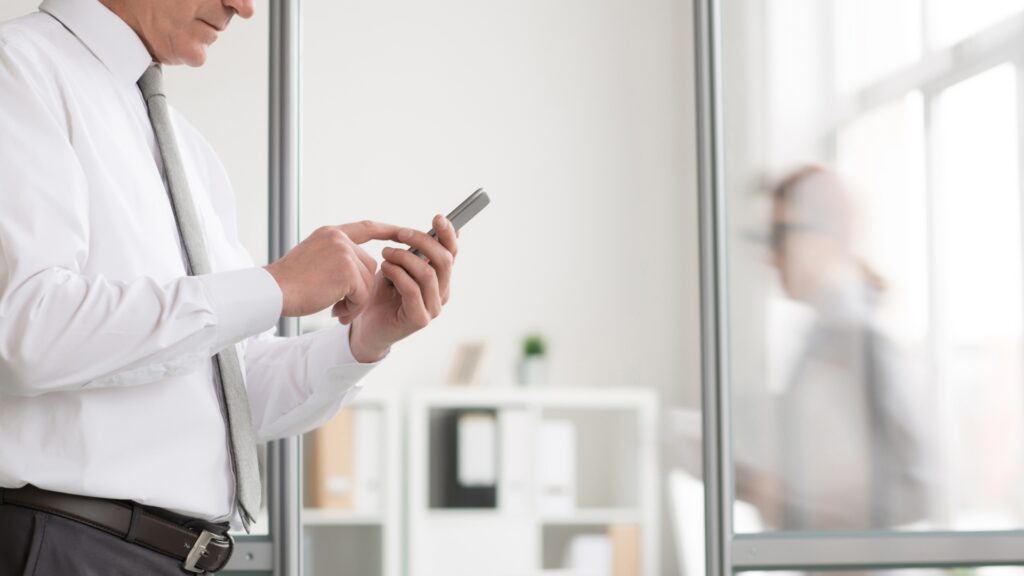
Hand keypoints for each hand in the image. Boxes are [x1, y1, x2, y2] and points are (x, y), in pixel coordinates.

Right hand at [264, 221, 402, 317]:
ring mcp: (344, 253)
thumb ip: (338, 258)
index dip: (387, 231)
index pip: (367, 227)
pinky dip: (353, 308)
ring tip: (334, 308)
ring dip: (355, 301)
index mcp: (331, 234)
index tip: (404, 233)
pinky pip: (364, 295)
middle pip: (370, 266)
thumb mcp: (313, 260)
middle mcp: (339, 239)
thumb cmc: (289, 284)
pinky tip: (335, 311)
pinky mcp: (347, 271)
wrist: (272, 292)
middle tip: (340, 306)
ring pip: (368, 282)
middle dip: (360, 290)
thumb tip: (366, 271)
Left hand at [346, 214, 458, 361]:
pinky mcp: (419, 320)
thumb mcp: (399, 266)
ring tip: (386, 253)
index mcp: (440, 278)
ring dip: (404, 258)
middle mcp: (442, 293)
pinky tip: (384, 269)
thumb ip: (414, 251)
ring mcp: (433, 308)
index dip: (448, 235)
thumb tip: (432, 226)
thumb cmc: (381, 293)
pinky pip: (412, 290)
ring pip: (428, 274)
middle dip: (423, 241)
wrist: (365, 327)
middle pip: (444, 260)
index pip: (452, 253)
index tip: (437, 218)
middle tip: (401, 233)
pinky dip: (397, 274)